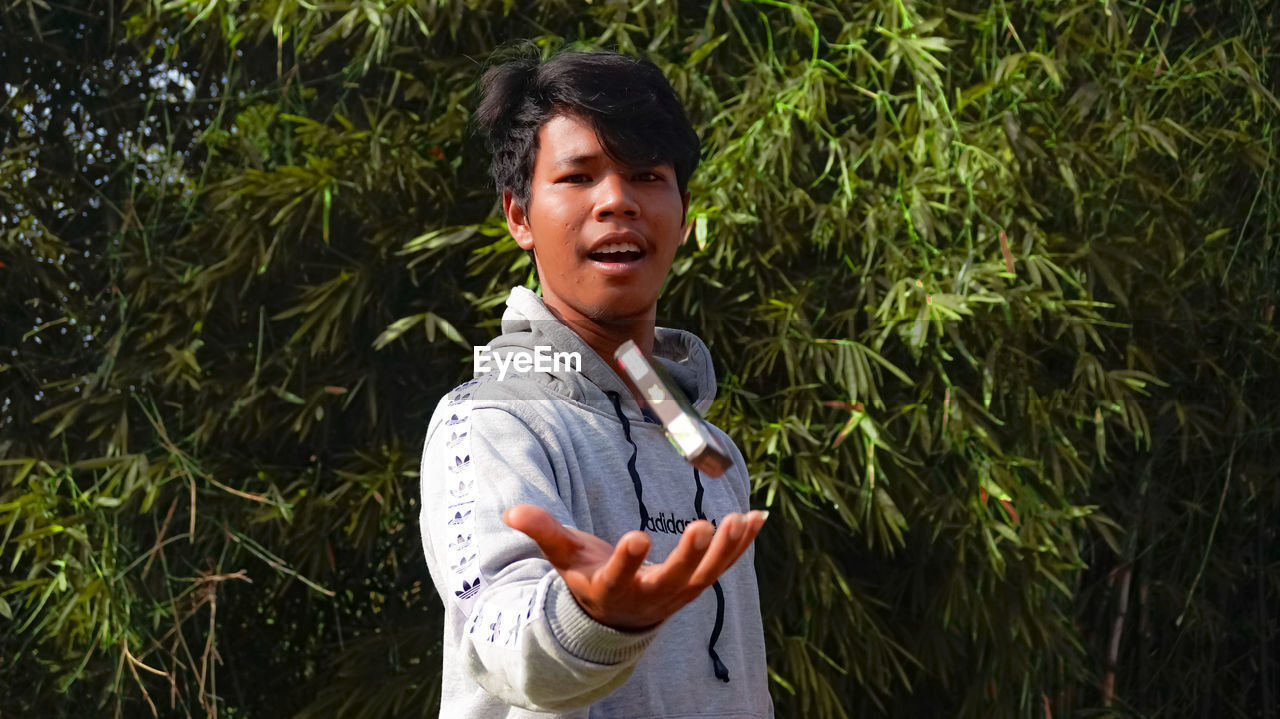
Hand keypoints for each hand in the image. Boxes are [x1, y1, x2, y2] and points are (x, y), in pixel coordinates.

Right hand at [503, 505, 767, 630]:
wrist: (615, 619)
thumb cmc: (587, 578)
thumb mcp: (563, 559)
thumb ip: (543, 533)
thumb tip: (511, 511)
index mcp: (612, 588)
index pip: (620, 576)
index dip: (629, 559)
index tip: (640, 536)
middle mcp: (648, 595)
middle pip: (673, 579)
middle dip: (690, 556)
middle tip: (704, 528)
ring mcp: (677, 593)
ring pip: (706, 576)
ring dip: (725, 550)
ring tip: (739, 520)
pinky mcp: (697, 585)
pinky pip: (725, 566)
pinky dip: (743, 545)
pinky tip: (759, 518)